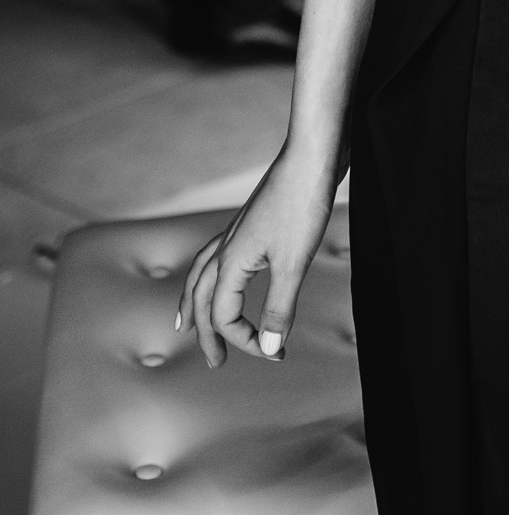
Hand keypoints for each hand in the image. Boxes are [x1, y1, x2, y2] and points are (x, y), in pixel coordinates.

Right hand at [177, 148, 338, 367]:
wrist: (313, 155)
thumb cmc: (303, 203)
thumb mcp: (295, 262)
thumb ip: (281, 307)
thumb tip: (271, 349)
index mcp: (232, 261)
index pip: (223, 315)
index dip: (246, 341)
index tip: (277, 354)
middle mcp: (227, 246)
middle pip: (201, 297)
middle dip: (206, 333)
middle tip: (214, 362)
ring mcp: (237, 231)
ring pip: (203, 272)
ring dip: (194, 301)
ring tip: (187, 323)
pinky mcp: (252, 221)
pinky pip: (218, 253)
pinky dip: (213, 273)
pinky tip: (227, 273)